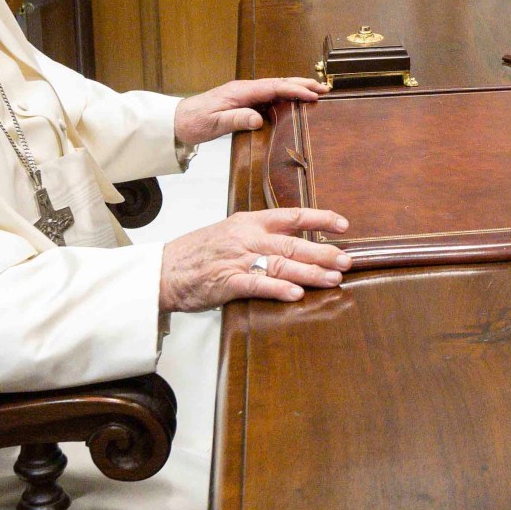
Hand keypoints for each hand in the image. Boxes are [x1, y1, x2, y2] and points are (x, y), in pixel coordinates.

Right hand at [160, 208, 350, 310]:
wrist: (164, 270)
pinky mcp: (226, 282)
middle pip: (292, 243)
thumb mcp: (232, 232)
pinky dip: (277, 288)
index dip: (320, 218)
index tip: (344, 225)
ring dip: (309, 272)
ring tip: (332, 279)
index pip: (292, 215)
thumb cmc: (199, 252)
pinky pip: (256, 284)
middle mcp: (246, 237)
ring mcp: (237, 259)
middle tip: (347, 260)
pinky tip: (296, 294)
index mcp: (249, 221)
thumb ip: (262, 235)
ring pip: (280, 263)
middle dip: (323, 252)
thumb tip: (296, 240)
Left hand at [173, 76, 326, 147]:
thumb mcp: (213, 124)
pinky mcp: (243, 101)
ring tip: (316, 92)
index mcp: (240, 91)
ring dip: (296, 88)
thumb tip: (259, 118)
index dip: (295, 90)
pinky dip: (286, 95)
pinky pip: (269, 96)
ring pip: (276, 88)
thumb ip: (236, 120)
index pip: (273, 87)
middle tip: (324, 88)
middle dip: (302, 84)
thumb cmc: (194, 122)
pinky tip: (294, 100)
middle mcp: (245, 89)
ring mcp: (244, 94)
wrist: (178, 121)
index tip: (312, 95)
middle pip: (279, 83)